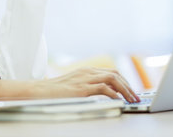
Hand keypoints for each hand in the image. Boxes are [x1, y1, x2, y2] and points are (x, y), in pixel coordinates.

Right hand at [0, 67, 139, 102]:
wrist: (37, 91)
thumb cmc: (53, 92)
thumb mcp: (72, 86)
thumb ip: (85, 87)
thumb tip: (100, 94)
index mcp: (86, 71)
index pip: (111, 72)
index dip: (124, 81)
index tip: (131, 91)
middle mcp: (87, 72)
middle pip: (115, 74)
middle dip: (128, 85)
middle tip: (136, 97)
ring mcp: (84, 79)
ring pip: (113, 79)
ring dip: (126, 90)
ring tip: (132, 100)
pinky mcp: (81, 89)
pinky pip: (103, 88)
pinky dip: (114, 94)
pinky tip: (119, 101)